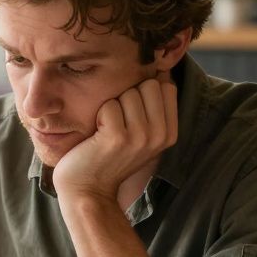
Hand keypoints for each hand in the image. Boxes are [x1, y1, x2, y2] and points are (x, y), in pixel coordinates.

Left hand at [52, 71, 177, 200]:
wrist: (86, 190)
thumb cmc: (106, 156)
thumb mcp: (138, 132)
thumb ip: (152, 105)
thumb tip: (160, 66)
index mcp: (169, 133)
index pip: (165, 86)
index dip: (143, 91)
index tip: (130, 114)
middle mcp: (160, 135)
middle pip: (149, 84)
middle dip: (127, 96)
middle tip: (115, 123)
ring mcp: (141, 137)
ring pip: (128, 92)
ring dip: (111, 106)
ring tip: (106, 130)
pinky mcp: (118, 137)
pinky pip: (109, 104)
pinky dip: (98, 115)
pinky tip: (97, 135)